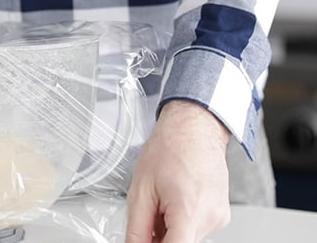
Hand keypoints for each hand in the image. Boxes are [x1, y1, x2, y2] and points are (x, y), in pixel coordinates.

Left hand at [126, 100, 230, 242]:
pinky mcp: (221, 214)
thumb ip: (137, 227)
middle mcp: (210, 218)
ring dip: (169, 228)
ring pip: (186, 237)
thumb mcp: (141, 189)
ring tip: (162, 198)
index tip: (145, 241)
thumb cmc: (170, 147)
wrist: (194, 127)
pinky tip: (174, 197)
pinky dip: (181, 220)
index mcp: (189, 212)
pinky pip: (196, 227)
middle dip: (158, 236)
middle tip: (149, 212)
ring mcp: (219, 217)